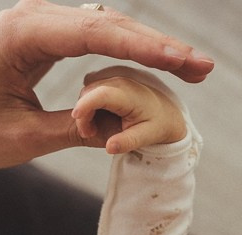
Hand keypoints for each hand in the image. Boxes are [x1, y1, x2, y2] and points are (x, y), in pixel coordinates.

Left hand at [0, 0, 213, 168]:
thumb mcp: (21, 139)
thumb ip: (75, 131)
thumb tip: (124, 130)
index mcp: (22, 35)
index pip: (96, 33)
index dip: (146, 47)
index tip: (185, 61)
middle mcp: (33, 19)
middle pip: (109, 23)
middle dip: (159, 46)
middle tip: (204, 67)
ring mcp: (39, 24)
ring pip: (106, 27)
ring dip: (148, 47)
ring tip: (192, 67)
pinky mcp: (43, 37)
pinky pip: (93, 37)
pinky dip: (127, 50)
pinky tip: (159, 62)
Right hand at [73, 67, 187, 153]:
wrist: (167, 113)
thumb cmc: (157, 125)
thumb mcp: (146, 137)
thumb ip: (127, 142)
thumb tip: (109, 147)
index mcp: (129, 94)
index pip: (102, 94)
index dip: (85, 104)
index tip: (75, 117)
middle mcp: (119, 81)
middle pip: (89, 93)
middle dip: (83, 114)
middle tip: (89, 134)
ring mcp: (113, 79)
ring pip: (87, 91)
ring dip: (84, 111)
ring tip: (93, 130)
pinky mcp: (109, 81)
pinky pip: (90, 91)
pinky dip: (88, 105)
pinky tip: (96, 119)